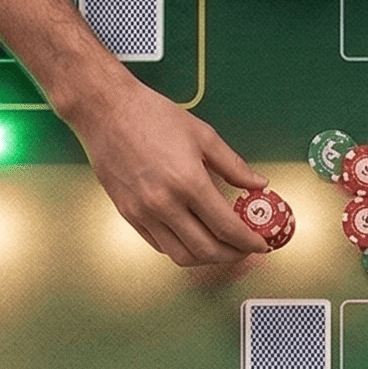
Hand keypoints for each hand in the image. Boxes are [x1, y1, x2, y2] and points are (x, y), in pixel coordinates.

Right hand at [62, 71, 269, 264]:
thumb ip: (233, 165)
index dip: (249, 242)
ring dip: (207, 258)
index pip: (227, 227)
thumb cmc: (151, 116)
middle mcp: (164, 203)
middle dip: (233, 254)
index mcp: (188, 182)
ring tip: (221, 247)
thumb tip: (258, 184)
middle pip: (207, 249)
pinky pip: (159, 245)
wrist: (107, 111)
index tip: (260, 243)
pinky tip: (192, 236)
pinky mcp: (128, 214)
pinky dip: (181, 248)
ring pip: (181, 256)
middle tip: (245, 248)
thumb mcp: (203, 135)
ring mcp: (143, 212)